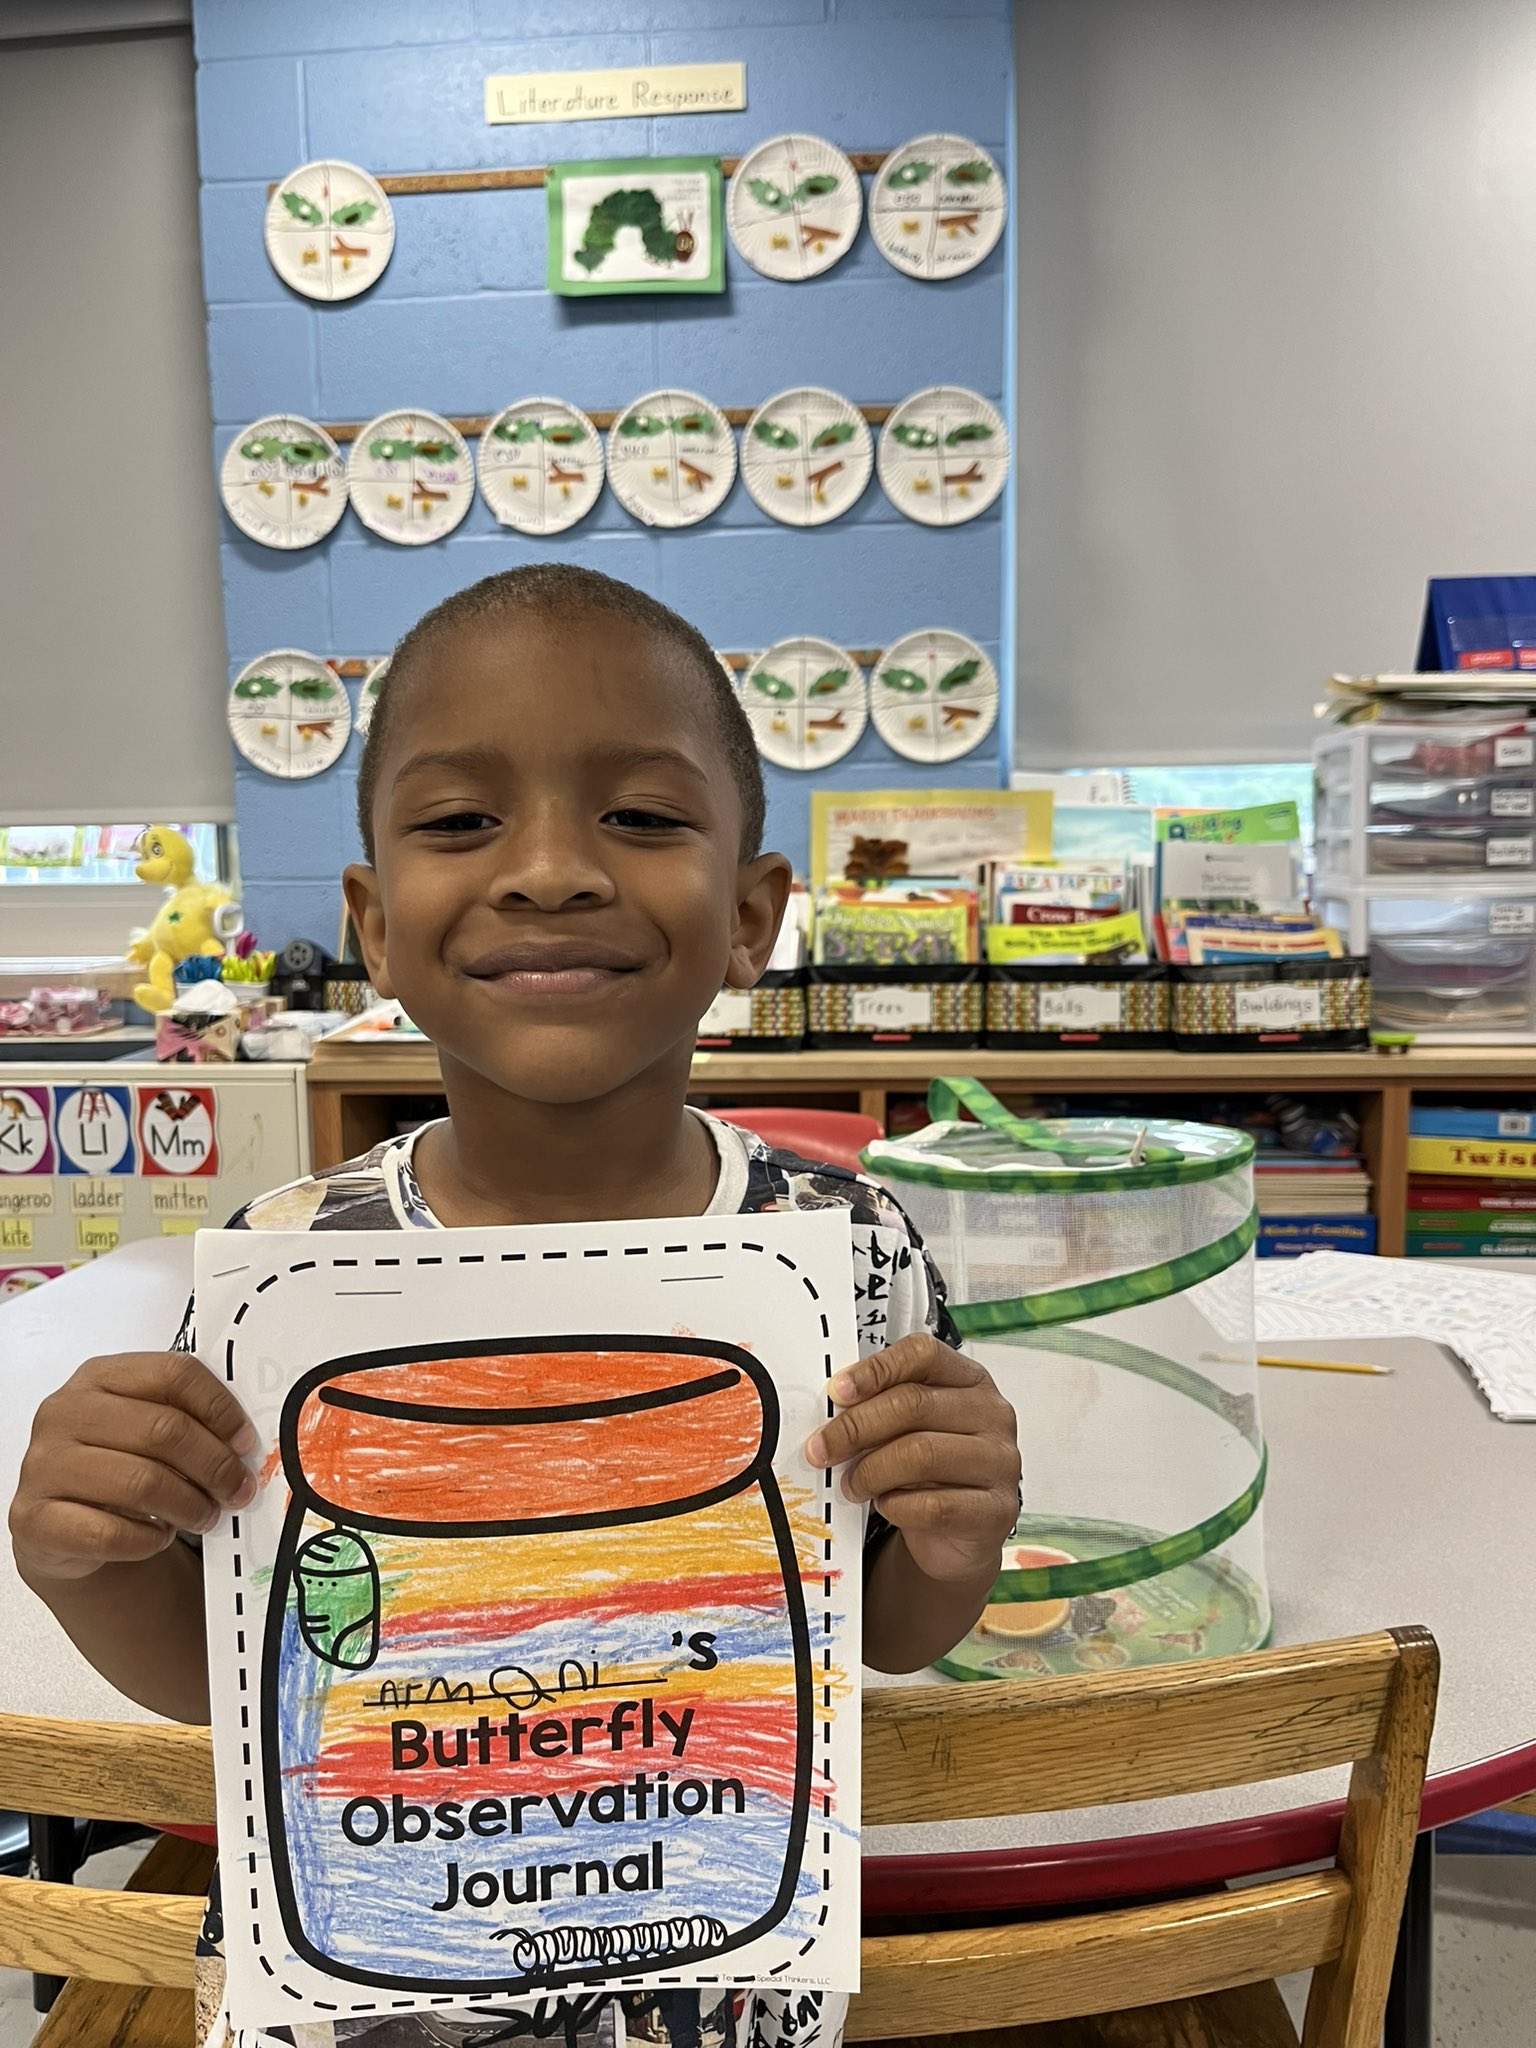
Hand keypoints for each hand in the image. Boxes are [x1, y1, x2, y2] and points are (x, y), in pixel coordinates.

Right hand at [10, 1353, 257, 1581]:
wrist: (61, 1522)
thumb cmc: (115, 1465)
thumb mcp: (146, 1429)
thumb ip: (186, 1421)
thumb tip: (242, 1445)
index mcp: (99, 1377)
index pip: (173, 1374)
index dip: (219, 1408)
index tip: (244, 1441)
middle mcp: (65, 1412)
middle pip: (162, 1429)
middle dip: (214, 1464)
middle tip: (237, 1489)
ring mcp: (43, 1464)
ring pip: (140, 1482)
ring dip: (188, 1505)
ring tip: (205, 1515)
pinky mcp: (33, 1516)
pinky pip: (108, 1532)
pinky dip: (147, 1539)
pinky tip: (159, 1536)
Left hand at [807, 1333, 1019, 1584]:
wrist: (959, 1535)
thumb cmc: (931, 1473)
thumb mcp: (910, 1429)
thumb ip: (883, 1408)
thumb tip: (832, 1407)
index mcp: (971, 1380)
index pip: (924, 1354)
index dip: (876, 1369)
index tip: (837, 1392)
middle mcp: (992, 1414)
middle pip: (914, 1403)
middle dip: (856, 1427)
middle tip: (822, 1448)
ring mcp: (1000, 1462)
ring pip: (921, 1453)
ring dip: (871, 1471)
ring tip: (851, 1484)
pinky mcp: (997, 1510)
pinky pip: (934, 1505)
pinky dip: (896, 1506)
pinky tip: (885, 1505)